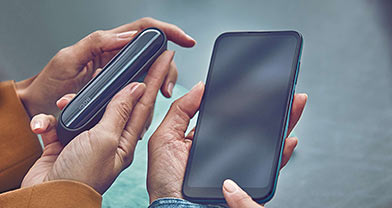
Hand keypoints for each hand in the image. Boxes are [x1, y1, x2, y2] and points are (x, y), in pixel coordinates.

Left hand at [16, 17, 195, 115]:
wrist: (38, 107)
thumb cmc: (50, 83)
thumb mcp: (69, 58)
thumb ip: (97, 42)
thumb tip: (127, 37)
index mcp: (107, 45)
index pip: (143, 30)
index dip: (167, 32)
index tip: (185, 41)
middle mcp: (116, 58)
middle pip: (153, 54)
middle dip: (167, 68)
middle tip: (166, 87)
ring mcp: (118, 75)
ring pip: (150, 74)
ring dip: (159, 85)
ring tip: (158, 98)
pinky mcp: (116, 90)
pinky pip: (139, 91)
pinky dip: (147, 99)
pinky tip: (146, 108)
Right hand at [21, 50, 175, 193]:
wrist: (47, 199)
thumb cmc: (80, 177)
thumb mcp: (105, 139)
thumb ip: (119, 112)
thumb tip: (135, 89)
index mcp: (124, 140)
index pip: (144, 103)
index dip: (154, 79)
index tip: (164, 59)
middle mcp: (108, 138)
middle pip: (116, 102)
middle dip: (115, 84)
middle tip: (125, 62)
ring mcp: (86, 140)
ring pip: (86, 108)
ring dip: (75, 102)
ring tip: (67, 102)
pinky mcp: (64, 142)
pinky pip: (60, 122)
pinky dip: (51, 121)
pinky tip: (47, 125)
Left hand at [146, 82, 306, 202]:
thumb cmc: (165, 182)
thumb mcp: (165, 139)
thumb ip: (180, 111)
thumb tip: (201, 87)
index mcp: (204, 138)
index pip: (228, 114)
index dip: (243, 100)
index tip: (256, 84)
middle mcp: (224, 149)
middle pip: (252, 124)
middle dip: (270, 107)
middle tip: (282, 90)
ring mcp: (237, 164)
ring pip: (265, 140)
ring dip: (282, 122)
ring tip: (292, 104)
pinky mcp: (248, 181)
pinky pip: (270, 166)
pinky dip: (283, 152)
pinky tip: (288, 138)